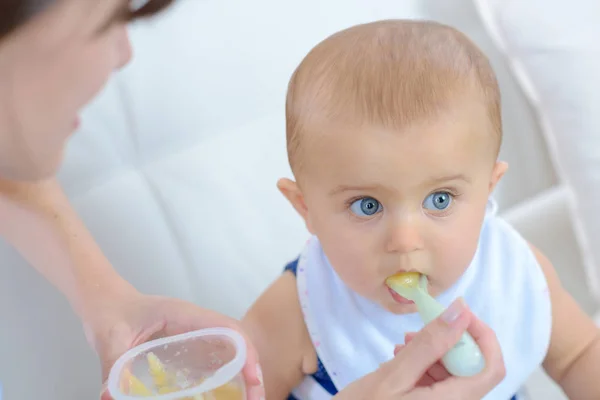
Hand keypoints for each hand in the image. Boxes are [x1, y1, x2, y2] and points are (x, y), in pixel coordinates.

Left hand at [91, 291, 263, 399]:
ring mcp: (194, 332)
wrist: (105, 301)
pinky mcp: (189, 344)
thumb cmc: (110, 312)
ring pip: (230, 349)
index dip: (245, 352)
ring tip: (249, 398)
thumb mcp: (110, 340)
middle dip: (251, 368)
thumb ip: (112, 368)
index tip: (253, 378)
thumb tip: (110, 397)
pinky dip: (228, 375)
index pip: (227, 328)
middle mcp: (196, 321)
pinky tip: (227, 395)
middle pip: (236, 340)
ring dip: (243, 373)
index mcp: (184, 314)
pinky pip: (216, 357)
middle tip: (256, 398)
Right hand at [334, 298, 505, 399]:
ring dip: (433, 350)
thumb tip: (460, 310)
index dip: (482, 336)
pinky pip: (437, 379)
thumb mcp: (394, 376)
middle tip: (418, 327)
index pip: (491, 367)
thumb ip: (429, 344)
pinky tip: (400, 356)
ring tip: (403, 343)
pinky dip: (423, 363)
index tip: (456, 313)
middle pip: (472, 366)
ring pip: (453, 371)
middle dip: (449, 340)